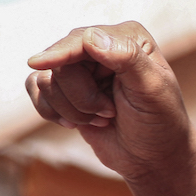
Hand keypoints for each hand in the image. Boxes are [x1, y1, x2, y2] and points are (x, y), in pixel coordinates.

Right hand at [26, 21, 195, 195]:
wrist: (153, 158)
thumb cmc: (160, 123)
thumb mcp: (153, 90)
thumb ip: (127, 58)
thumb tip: (92, 37)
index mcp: (128, 38)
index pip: (83, 38)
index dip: (62, 52)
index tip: (38, 63)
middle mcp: (102, 47)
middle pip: (60, 61)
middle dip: (82, 96)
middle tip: (110, 112)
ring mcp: (81, 68)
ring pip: (45, 79)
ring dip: (73, 109)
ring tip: (104, 118)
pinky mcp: (65, 89)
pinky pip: (35, 90)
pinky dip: (53, 112)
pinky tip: (78, 123)